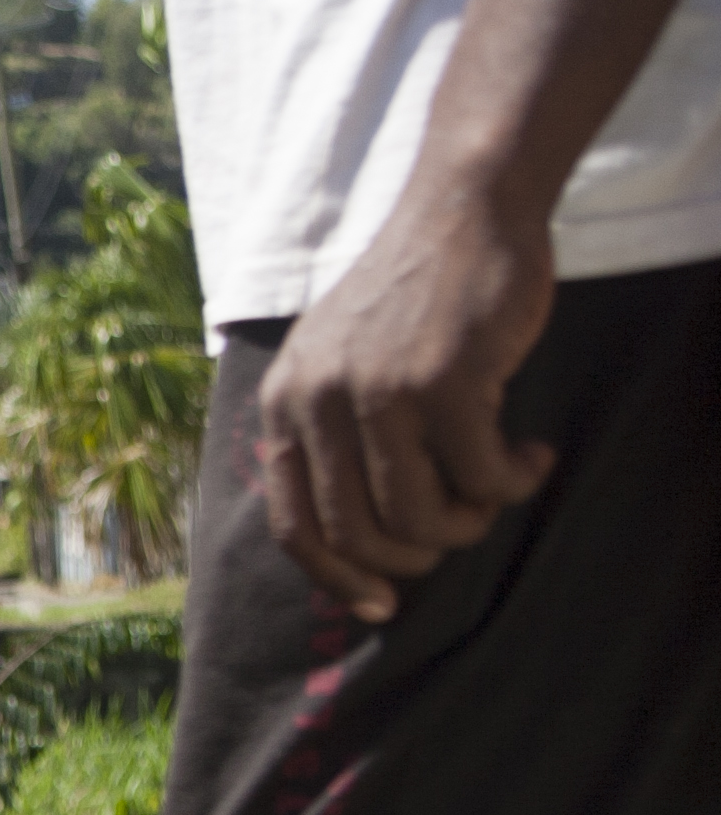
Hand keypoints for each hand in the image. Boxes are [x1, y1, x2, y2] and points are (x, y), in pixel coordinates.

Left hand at [256, 183, 559, 621]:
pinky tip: (532, 454)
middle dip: (418, 554)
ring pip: (420, 516)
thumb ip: (333, 435)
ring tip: (498, 485)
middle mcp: (317, 402)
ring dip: (470, 521)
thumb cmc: (414, 299)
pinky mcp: (445, 381)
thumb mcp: (340, 363)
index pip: (294, 525)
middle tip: (463, 527)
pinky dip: (514, 482)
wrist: (463, 211)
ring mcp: (377, 392)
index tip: (381, 604)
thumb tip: (355, 542)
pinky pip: (482, 477)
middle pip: (359, 533)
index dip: (338, 577)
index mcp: (282, 404)